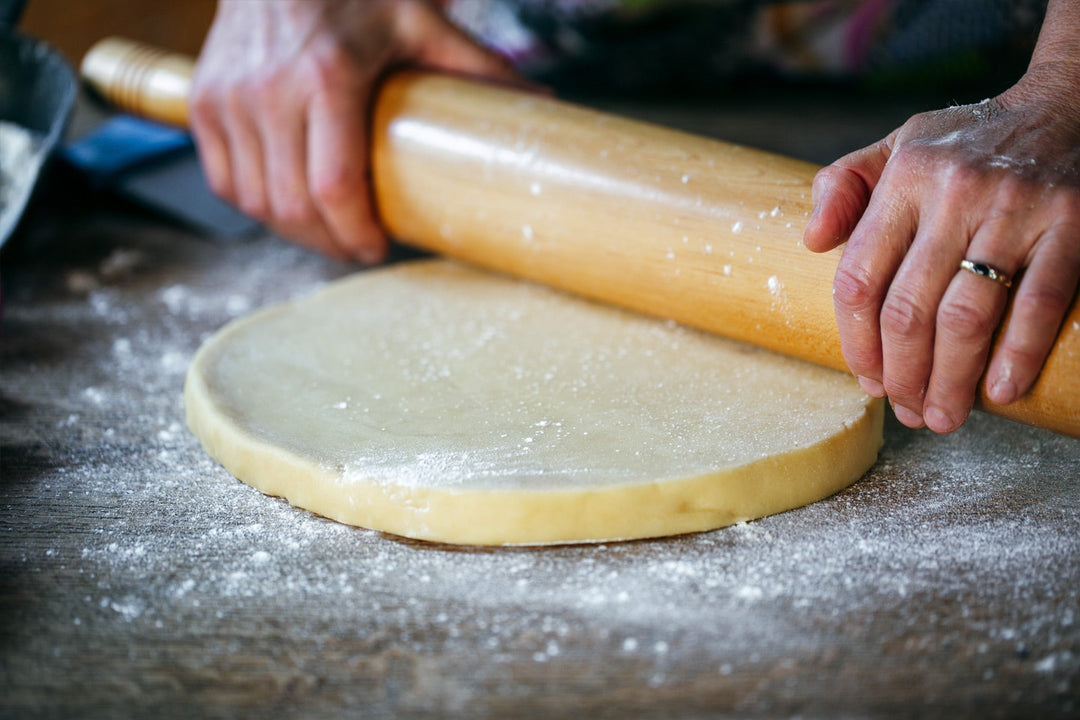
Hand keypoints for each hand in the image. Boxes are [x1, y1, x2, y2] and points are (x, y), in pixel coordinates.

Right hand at [190, 0, 517, 261]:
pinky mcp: (204, 102)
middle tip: (361, 247)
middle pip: (293, 206)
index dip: (356, 233)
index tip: (379, 247)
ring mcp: (227, 98)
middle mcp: (267, 91)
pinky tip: (287, 205)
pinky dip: (255, 204)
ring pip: (255, 201)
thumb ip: (476, 66)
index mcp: (326, 77)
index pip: (333, 187)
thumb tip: (539, 104)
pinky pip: (224, 180)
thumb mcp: (420, 21)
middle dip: (330, 243)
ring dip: (293, 230)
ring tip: (329, 231)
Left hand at [804, 62, 1079, 432]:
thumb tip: (811, 242)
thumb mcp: (898, 145)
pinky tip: (1000, 392)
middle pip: (908, 309)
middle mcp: (953, 193)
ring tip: (943, 416)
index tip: (867, 380)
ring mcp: (1014, 209)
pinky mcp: (1069, 223)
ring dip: (950, 378)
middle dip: (902, 374)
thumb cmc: (967, 142)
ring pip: (966, 316)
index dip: (857, 342)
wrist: (1065, 105)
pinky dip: (1017, 353)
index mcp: (904, 178)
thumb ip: (844, 186)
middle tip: (907, 412)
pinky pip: (1037, 302)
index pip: (860, 278)